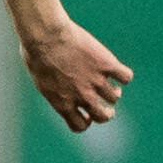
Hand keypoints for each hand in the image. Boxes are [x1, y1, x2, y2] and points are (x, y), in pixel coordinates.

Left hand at [22, 16, 131, 133]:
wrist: (46, 36)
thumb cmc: (36, 53)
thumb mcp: (40, 79)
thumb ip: (54, 90)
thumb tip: (60, 89)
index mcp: (63, 103)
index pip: (79, 126)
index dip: (86, 121)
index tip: (86, 113)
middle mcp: (82, 96)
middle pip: (104, 116)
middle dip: (107, 113)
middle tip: (106, 104)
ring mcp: (96, 81)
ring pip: (115, 96)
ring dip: (114, 90)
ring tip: (106, 79)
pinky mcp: (107, 65)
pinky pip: (126, 77)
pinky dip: (123, 74)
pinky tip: (115, 68)